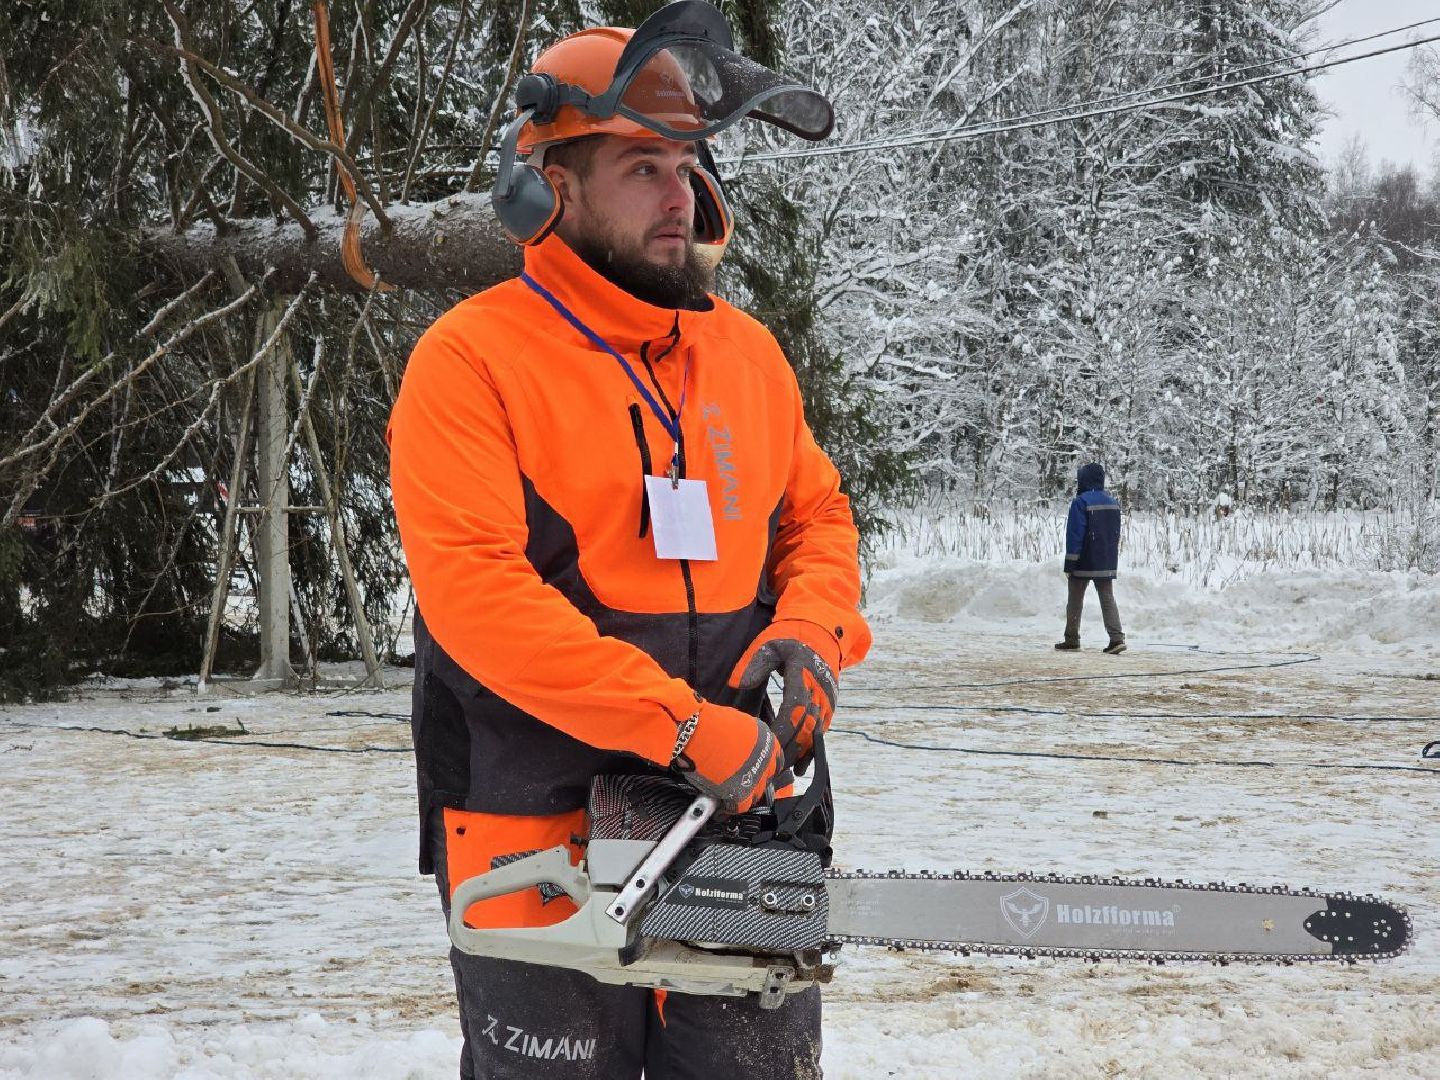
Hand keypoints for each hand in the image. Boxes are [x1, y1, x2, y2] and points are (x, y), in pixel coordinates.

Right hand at [670, 701, 782, 813]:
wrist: (694, 733)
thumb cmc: (709, 723)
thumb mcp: (737, 723)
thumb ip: (746, 738)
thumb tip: (741, 745)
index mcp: (767, 740)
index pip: (775, 760)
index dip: (763, 765)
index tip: (756, 769)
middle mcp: (765, 759)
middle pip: (767, 778)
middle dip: (755, 780)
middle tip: (742, 781)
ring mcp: (755, 777)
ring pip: (755, 794)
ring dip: (744, 795)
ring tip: (731, 795)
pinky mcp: (741, 793)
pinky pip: (740, 806)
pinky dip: (730, 808)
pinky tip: (722, 808)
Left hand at [728, 619, 838, 770]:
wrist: (823, 632)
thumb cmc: (791, 637)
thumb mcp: (769, 643)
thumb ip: (754, 663)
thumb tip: (738, 684)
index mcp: (803, 675)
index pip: (794, 708)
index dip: (782, 729)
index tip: (768, 744)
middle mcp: (819, 691)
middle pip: (806, 727)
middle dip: (789, 749)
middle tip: (770, 768)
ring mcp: (826, 700)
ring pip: (815, 734)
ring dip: (799, 754)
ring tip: (781, 772)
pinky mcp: (829, 706)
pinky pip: (821, 733)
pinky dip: (810, 751)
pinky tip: (800, 768)